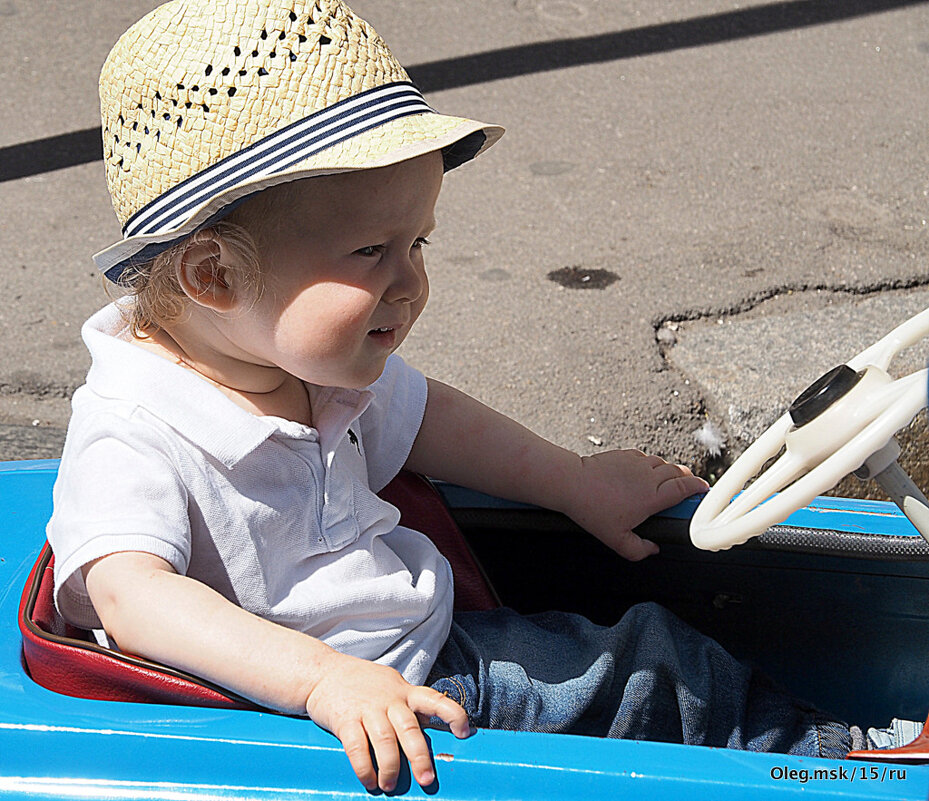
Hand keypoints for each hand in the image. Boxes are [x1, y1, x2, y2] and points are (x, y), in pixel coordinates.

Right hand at [305, 651, 471, 792]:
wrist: (322, 673)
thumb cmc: (363, 684)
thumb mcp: (392, 686)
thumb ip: (410, 706)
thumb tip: (436, 729)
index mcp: (405, 692)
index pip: (435, 699)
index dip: (452, 714)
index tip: (465, 732)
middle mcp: (389, 699)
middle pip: (410, 729)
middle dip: (420, 757)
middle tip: (427, 780)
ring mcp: (367, 709)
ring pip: (385, 740)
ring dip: (390, 767)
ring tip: (390, 786)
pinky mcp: (344, 719)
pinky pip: (356, 747)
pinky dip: (364, 767)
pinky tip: (369, 780)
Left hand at [563, 449, 707, 560]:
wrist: (572, 482)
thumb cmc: (592, 509)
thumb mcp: (616, 540)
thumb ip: (638, 550)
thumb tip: (652, 549)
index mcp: (653, 496)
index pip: (686, 488)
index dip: (699, 489)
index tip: (705, 492)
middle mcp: (649, 476)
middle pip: (679, 473)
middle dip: (688, 480)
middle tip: (688, 490)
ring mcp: (637, 463)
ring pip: (663, 464)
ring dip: (669, 472)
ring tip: (666, 484)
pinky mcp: (625, 454)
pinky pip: (646, 458)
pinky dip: (651, 465)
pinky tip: (644, 474)